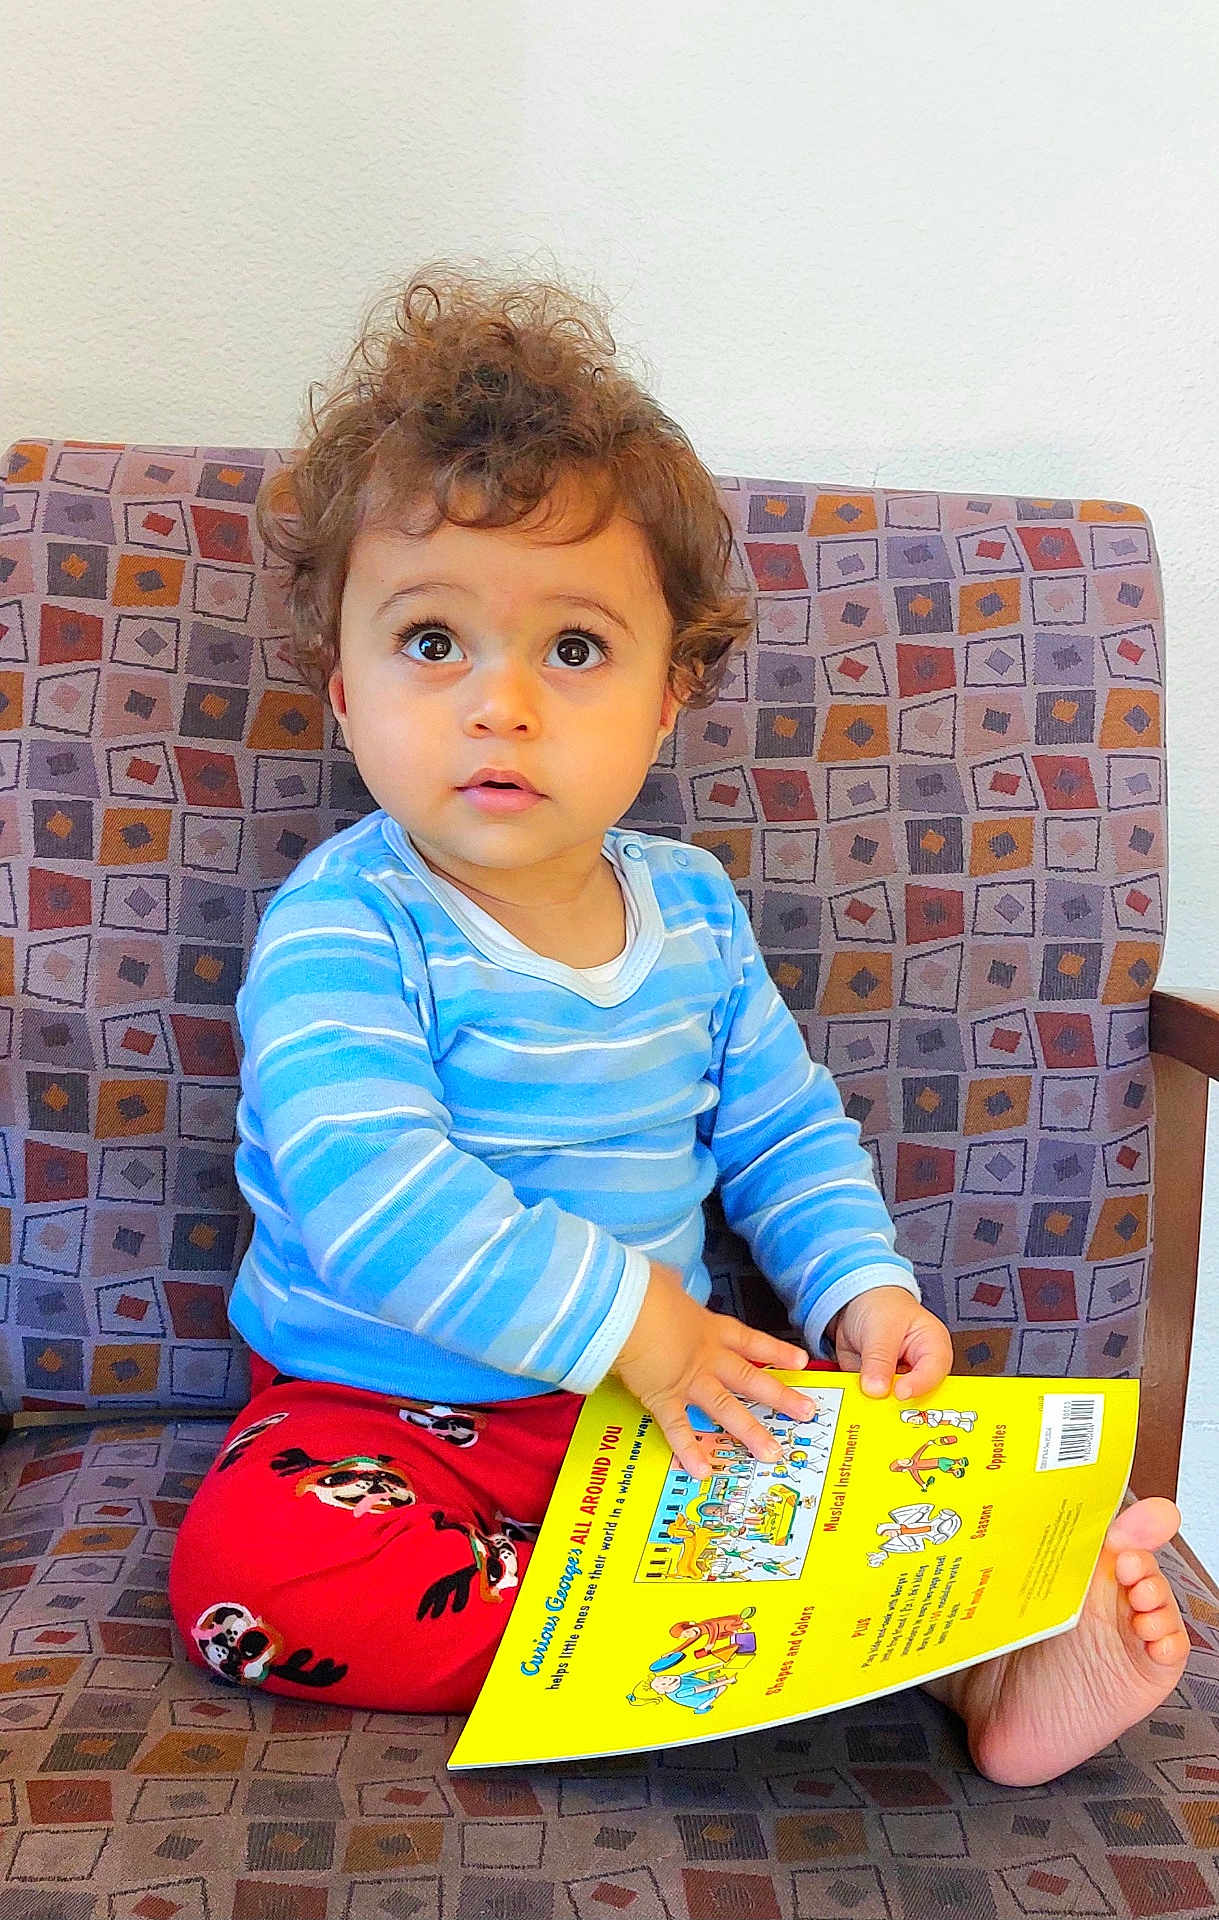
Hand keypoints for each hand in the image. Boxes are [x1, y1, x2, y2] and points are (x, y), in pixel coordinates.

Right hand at [611, 1262, 813, 1479]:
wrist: (625, 1308)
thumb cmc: (643, 1290)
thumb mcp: (663, 1282)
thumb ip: (671, 1286)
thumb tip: (667, 1279)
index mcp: (709, 1328)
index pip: (751, 1341)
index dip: (776, 1351)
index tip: (801, 1361)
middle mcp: (707, 1357)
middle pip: (752, 1379)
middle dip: (781, 1397)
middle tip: (806, 1412)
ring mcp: (688, 1380)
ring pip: (727, 1409)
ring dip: (751, 1432)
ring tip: (771, 1453)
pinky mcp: (663, 1398)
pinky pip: (679, 1429)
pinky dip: (690, 1450)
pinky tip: (703, 1470)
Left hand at [824, 1287, 952, 1399]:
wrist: (855, 1306)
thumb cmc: (881, 1307)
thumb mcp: (880, 1327)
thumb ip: (878, 1358)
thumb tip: (876, 1389)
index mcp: (933, 1348)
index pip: (934, 1371)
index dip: (918, 1384)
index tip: (899, 1393)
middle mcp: (920, 1370)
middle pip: (918, 1396)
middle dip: (898, 1405)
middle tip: (882, 1409)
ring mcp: (898, 1382)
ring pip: (893, 1404)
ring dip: (876, 1408)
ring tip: (864, 1408)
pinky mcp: (879, 1390)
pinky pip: (872, 1404)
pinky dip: (861, 1405)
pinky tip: (851, 1404)